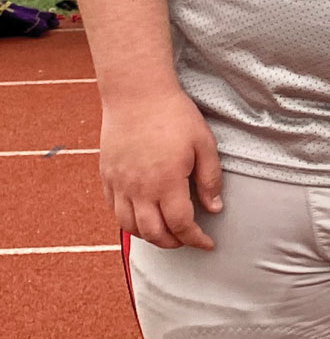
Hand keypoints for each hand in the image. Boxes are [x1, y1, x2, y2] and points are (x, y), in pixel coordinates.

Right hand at [99, 88, 222, 250]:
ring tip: (167, 233)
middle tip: (189, 240)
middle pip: (153, 234)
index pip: (181, 225)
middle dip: (174, 243)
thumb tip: (214, 209)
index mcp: (166, 183)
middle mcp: (139, 190)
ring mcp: (119, 185)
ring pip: (130, 227)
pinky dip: (129, 222)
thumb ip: (210, 179)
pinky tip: (142, 217)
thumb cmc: (174, 115)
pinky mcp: (107, 177)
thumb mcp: (204, 143)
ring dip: (150, 237)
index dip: (196, 239)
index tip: (208, 243)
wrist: (136, 94)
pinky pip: (114, 211)